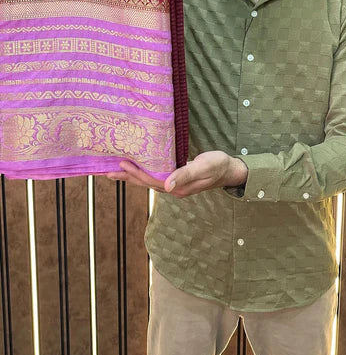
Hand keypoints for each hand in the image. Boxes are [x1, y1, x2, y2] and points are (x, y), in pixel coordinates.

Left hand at [107, 151, 247, 197]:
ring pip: (148, 180)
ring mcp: (173, 185)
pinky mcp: (175, 178)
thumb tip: (166, 186)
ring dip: (131, 176)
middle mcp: (172, 189)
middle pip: (145, 183)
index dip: (135, 174)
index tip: (121, 165)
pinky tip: (137, 166)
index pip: (151, 181)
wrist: (230, 170)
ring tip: (114, 171)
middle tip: (106, 171)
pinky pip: (155, 175)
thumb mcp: (203, 167)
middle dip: (126, 177)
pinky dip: (142, 171)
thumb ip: (185, 175)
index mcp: (177, 188)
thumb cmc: (218, 165)